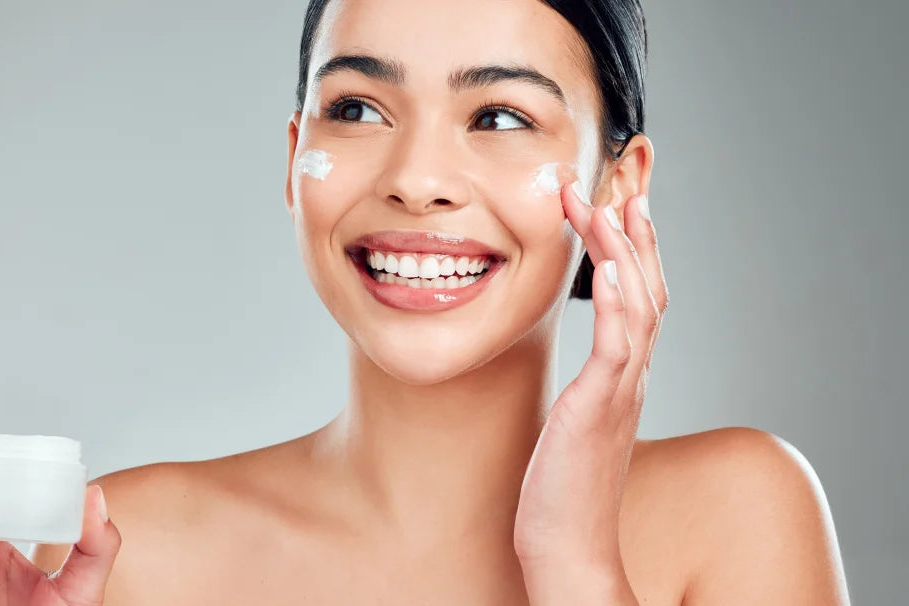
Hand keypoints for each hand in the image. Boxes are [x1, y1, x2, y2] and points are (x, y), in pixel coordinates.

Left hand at [513, 183, 668, 604]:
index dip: (633, 254)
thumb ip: (588, 393)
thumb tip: (583, 376)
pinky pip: (617, 346)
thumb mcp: (575, 425)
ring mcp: (621, 392)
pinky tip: (610, 267)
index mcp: (623, 379)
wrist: (566, 544)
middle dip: (634, 237)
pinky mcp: (600, 408)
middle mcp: (631, 378)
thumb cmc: (563, 489)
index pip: (638, 302)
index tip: (618, 210)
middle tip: (622, 188)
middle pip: (647, 291)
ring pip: (638, 306)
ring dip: (624, 253)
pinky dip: (619, 302)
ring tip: (608, 206)